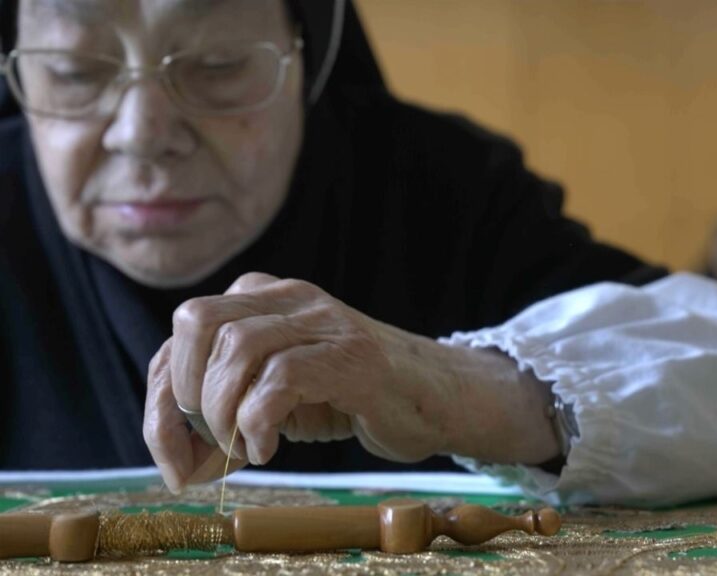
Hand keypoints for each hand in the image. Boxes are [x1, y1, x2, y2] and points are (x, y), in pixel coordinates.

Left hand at [143, 272, 558, 492]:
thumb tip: (175, 447)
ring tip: (243, 447)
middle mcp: (290, 298)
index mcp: (265, 298)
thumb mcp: (279, 389)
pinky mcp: (352, 356)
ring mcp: (324, 322)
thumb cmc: (352, 396)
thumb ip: (228, 397)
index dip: (161, 398)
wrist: (437, 397)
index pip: (183, 332)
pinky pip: (281, 377)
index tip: (176, 455)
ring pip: (236, 346)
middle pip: (196, 320)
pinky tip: (269, 448)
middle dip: (181, 393)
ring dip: (221, 412)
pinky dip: (258, 421)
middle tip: (207, 442)